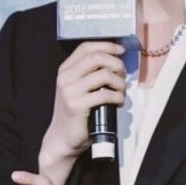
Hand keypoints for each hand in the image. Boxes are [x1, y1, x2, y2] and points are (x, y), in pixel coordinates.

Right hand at [41, 41, 125, 170]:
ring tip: (121, 91)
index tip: (121, 51)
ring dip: (119, 82)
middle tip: (123, 75)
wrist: (62, 138)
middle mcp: (65, 77)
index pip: (86, 47)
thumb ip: (90, 73)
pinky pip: (105, 94)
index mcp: (65, 69)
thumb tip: (115, 61)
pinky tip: (118, 102)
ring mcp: (69, 91)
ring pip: (104, 75)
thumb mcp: (78, 88)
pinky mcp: (77, 105)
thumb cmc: (75, 113)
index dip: (107, 46)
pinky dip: (118, 96)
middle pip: (97, 57)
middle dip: (116, 64)